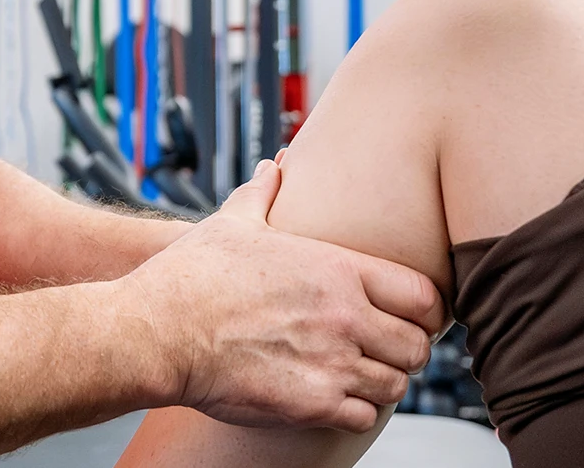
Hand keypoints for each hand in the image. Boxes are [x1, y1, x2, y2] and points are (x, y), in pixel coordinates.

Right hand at [122, 160, 443, 432]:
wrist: (157, 332)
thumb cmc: (191, 276)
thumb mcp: (233, 223)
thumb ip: (264, 195)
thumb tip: (274, 167)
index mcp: (336, 269)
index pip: (423, 295)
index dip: (426, 309)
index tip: (411, 316)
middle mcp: (345, 316)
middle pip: (418, 346)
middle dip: (406, 350)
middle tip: (384, 350)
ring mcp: (332, 363)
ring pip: (396, 385)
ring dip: (381, 381)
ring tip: (357, 374)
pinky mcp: (313, 404)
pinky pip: (364, 416)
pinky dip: (355, 410)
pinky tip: (333, 396)